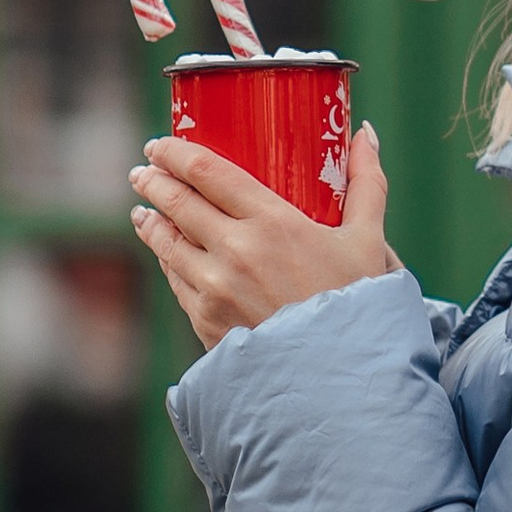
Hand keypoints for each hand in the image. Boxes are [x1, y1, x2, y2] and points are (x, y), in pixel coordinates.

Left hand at [131, 124, 396, 350]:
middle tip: (144, 170)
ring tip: (143, 209)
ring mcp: (214, 288)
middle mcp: (235, 251)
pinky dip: (167, 260)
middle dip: (153, 181)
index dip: (175, 152)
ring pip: (167, 242)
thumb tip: (367, 134)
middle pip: (176, 202)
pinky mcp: (205, 321)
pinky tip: (167, 253)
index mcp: (273, 223)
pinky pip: (176, 280)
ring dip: (150, 220)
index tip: (161, 145)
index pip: (206, 172)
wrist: (337, 377)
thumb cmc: (357, 304)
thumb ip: (367, 183)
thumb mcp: (367, 240)